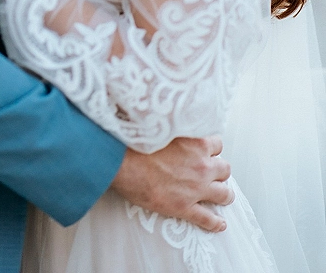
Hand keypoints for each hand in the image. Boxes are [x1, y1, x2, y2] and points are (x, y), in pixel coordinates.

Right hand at [111, 136, 232, 231]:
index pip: (217, 144)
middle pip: (224, 169)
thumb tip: (178, 124)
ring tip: (221, 196)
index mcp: (197, 143)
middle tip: (211, 172)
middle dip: (219, 170)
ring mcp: (195, 188)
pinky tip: (220, 224)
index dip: (211, 149)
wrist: (122, 162)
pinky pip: (207, 218)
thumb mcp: (164, 125)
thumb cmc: (138, 141)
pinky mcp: (184, 207)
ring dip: (224, 194)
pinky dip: (216, 222)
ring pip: (223, 194)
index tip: (205, 151)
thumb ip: (178, 127)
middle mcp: (201, 166)